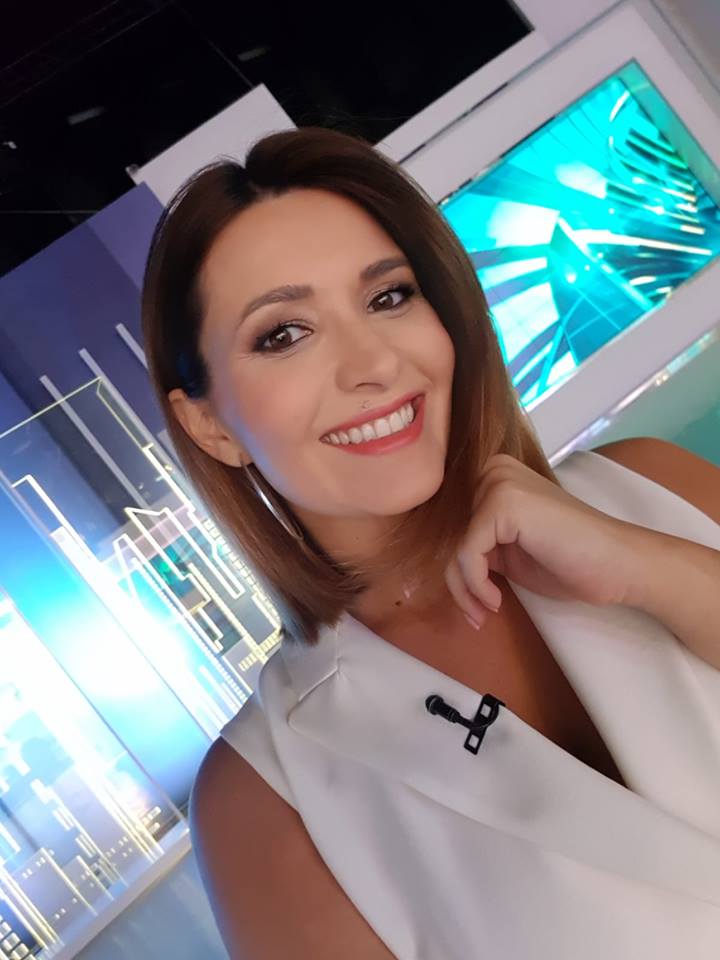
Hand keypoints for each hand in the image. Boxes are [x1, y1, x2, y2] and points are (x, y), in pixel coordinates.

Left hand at [444, 454, 639, 628]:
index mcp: (496, 476)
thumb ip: (481, 543)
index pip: (456, 527)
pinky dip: (475, 586)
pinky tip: (496, 601)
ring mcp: (499, 483)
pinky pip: (467, 554)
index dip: (459, 569)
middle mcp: (494, 471)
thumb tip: (442, 562)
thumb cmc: (571, 561)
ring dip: (465, 590)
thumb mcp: (511, 550)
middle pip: (451, 537)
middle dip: (460, 582)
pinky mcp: (504, 504)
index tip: (475, 602)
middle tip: (478, 613)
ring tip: (484, 612)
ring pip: (455, 548)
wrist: (619, 565)